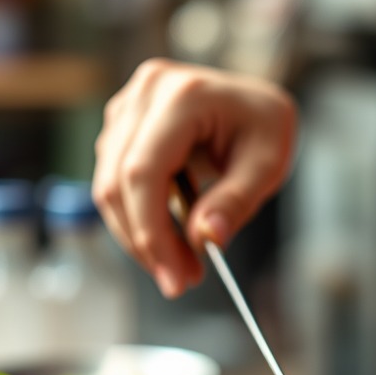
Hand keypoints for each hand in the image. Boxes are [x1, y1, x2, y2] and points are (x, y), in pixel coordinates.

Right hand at [92, 60, 297, 296]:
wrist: (252, 103)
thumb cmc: (263, 127)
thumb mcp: (267, 165)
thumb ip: (235, 202)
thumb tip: (205, 239)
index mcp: (183, 96)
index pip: (143, 173)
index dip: (151, 233)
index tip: (174, 278)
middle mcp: (146, 93)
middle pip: (117, 183)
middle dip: (145, 242)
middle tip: (179, 281)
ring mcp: (127, 106)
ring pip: (109, 186)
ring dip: (140, 235)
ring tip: (182, 263)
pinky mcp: (121, 126)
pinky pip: (115, 181)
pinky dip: (138, 219)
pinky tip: (170, 239)